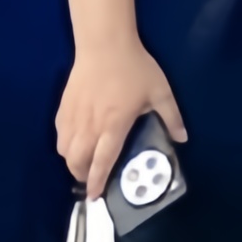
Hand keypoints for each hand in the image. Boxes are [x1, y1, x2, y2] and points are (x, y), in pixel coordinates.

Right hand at [53, 39, 186, 193]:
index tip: (96, 196)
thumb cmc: (134, 68)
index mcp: (114, 125)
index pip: (103, 160)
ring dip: (72, 162)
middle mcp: (90, 125)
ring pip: (64, 150)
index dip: (98, 181)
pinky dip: (65, 146)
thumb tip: (182, 139)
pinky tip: (75, 144)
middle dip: (82, 176)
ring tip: (84, 165)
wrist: (104, 45)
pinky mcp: (62, 108)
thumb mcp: (160, 92)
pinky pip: (59, 135)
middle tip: (92, 180)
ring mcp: (73, 117)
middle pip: (78, 160)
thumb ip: (171, 117)